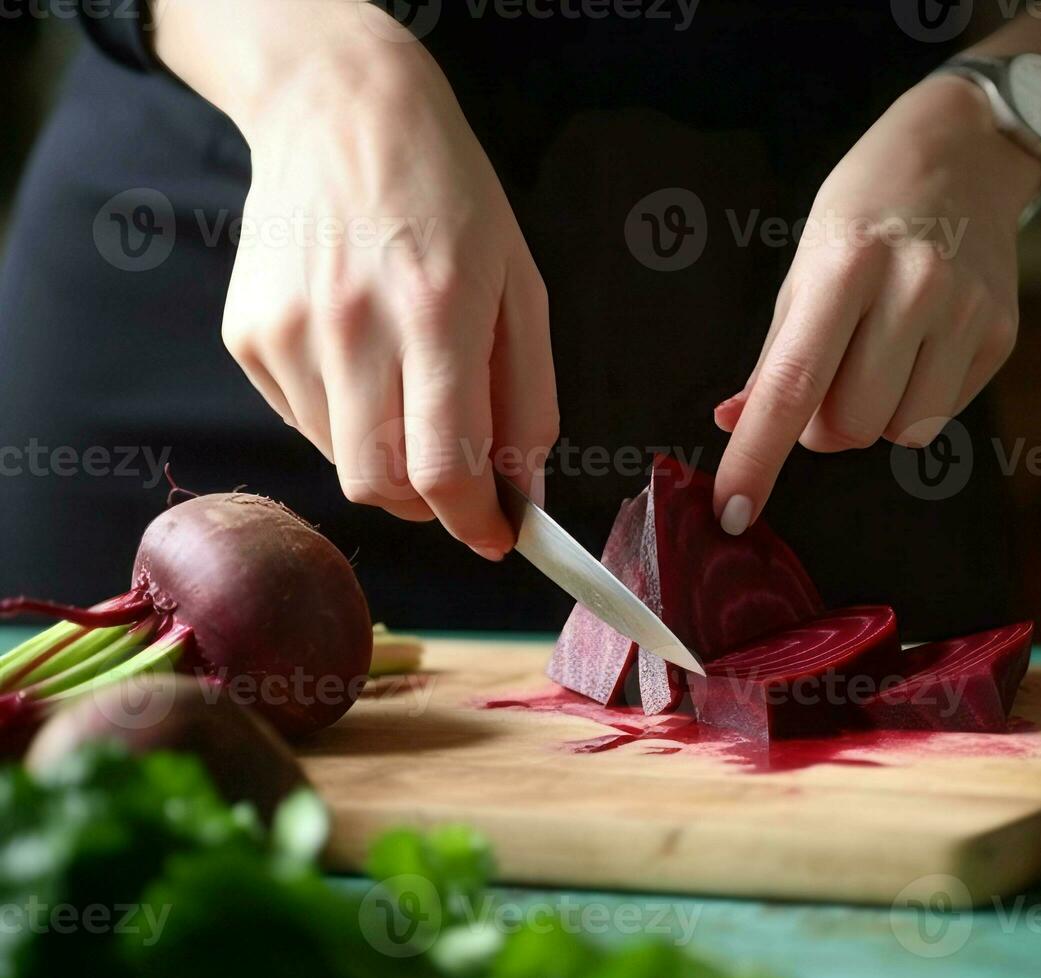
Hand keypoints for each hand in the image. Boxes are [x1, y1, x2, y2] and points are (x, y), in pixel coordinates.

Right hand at [158, 3, 556, 559]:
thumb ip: (529, 399)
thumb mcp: (521, 288)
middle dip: (429, 503)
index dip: (474, 521)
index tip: (497, 536)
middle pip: (382, 486)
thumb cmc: (451, 198)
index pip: (443, 467)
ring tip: (407, 383)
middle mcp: (351, 326)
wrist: (341, 113)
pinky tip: (362, 357)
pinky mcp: (246, 336)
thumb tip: (522, 492)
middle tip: (456, 476)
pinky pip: (302, 422)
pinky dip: (343, 419)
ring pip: (341, 462)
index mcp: (436, 311)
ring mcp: (287, 332)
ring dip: (387, 456)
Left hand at [711, 76, 1040, 532]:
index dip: (757, 458)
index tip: (732, 510)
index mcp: (845, 266)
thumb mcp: (807, 264)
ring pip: (900, 432)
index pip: (792, 385)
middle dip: (823, 425)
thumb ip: (775, 355)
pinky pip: (943, 415)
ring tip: (877, 357)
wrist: (962, 155)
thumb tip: (737, 425)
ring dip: (875, 417)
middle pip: (849, 426)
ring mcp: (966, 313)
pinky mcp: (1001, 334)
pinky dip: (916, 400)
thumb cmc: (866, 213)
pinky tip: (920, 346)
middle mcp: (914, 288)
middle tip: (827, 378)